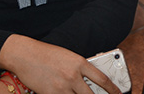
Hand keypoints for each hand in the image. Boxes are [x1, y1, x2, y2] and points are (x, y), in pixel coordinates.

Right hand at [0, 35, 120, 93]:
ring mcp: (62, 86)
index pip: (102, 79)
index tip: (117, 93)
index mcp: (80, 63)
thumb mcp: (68, 57)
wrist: (26, 55)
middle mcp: (73, 75)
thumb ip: (79, 69)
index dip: (112, 89)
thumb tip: (89, 82)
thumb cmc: (47, 54)